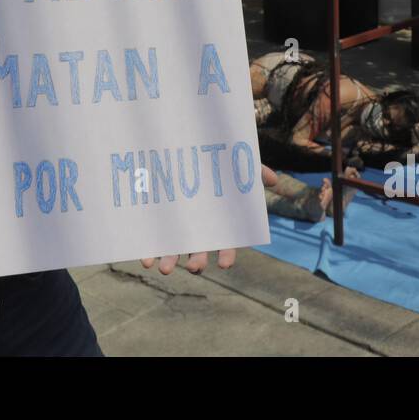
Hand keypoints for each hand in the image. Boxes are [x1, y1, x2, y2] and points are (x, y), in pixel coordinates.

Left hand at [138, 165, 276, 274]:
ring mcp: (178, 230)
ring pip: (175, 252)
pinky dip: (150, 252)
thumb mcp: (236, 165)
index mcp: (219, 225)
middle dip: (196, 262)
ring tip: (164, 269)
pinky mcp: (159, 225)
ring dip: (169, 262)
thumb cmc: (217, 165)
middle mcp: (198, 232)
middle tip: (193, 267)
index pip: (227, 244)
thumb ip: (254, 171)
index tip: (226, 264)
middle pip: (199, 252)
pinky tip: (145, 258)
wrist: (184, 150)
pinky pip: (154, 241)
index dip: (228, 255)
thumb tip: (273, 180)